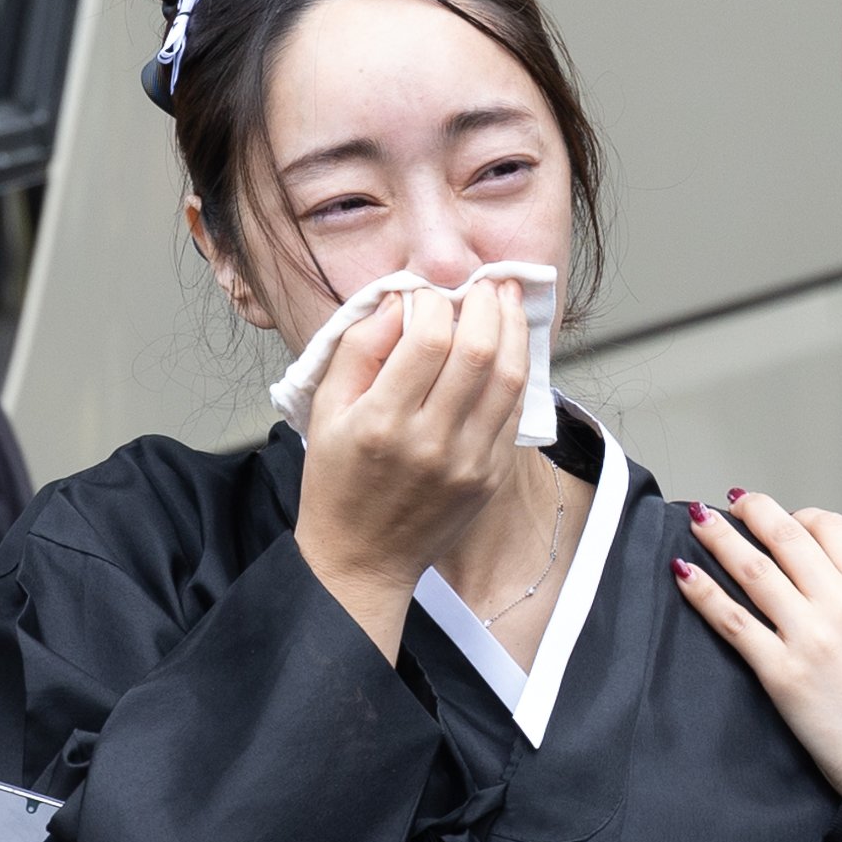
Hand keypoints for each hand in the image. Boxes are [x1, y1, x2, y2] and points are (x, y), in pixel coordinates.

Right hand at [295, 281, 528, 658]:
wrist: (363, 558)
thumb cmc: (337, 482)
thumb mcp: (325, 410)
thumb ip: (358, 349)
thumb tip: (398, 301)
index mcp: (383, 422)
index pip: (430, 339)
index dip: (435, 302)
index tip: (427, 295)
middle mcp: (431, 442)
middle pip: (479, 351)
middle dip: (487, 303)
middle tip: (484, 283)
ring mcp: (468, 462)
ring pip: (509, 377)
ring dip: (514, 329)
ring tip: (507, 301)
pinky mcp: (490, 477)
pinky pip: (514, 411)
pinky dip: (516, 371)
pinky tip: (508, 348)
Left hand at [672, 492, 841, 793]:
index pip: (830, 528)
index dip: (800, 515)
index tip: (782, 516)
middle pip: (785, 538)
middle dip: (753, 512)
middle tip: (733, 502)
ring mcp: (809, 636)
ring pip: (753, 571)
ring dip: (719, 538)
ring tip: (697, 519)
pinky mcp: (781, 671)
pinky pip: (733, 620)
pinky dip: (703, 591)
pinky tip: (683, 572)